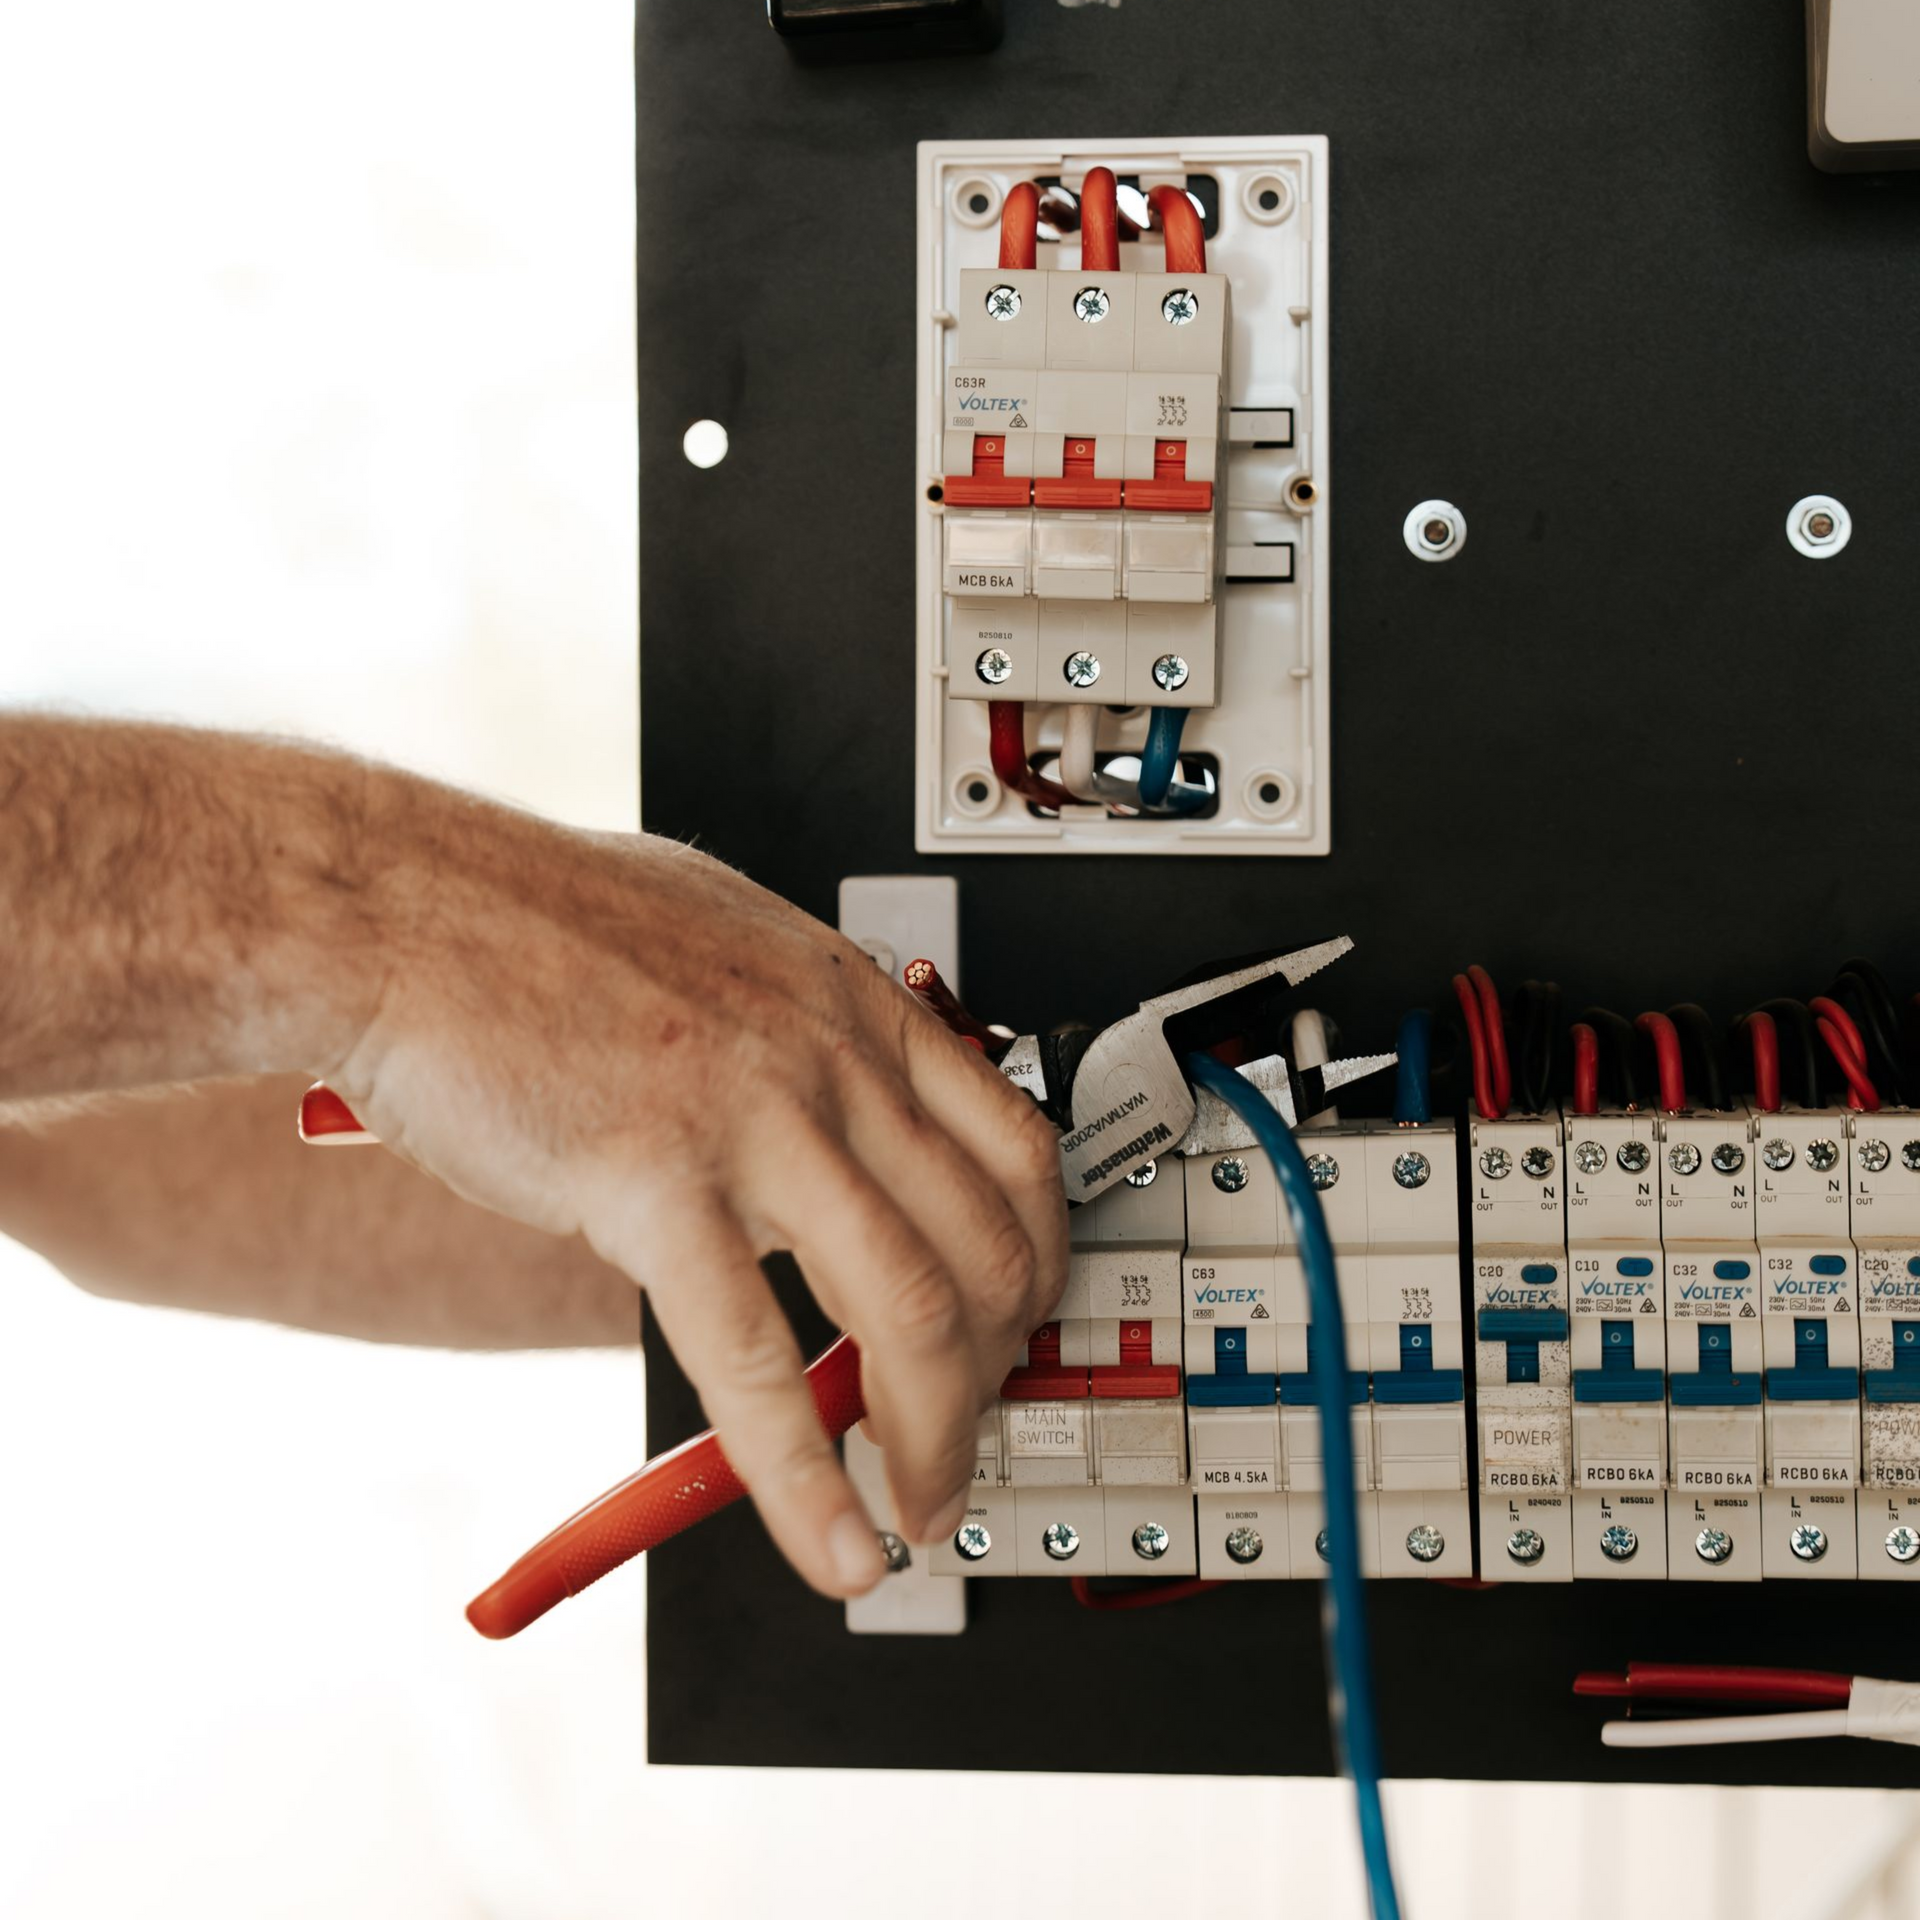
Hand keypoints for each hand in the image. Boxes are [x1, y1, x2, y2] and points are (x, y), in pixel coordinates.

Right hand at [331, 817, 1067, 1595]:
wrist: (405, 905)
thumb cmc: (537, 925)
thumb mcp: (727, 946)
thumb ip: (802, 1034)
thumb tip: (840, 1120)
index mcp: (851, 1001)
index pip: (1019, 1151)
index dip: (1039, 1267)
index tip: (1019, 1331)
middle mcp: (827, 1057)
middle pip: (988, 1246)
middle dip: (998, 1377)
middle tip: (968, 1442)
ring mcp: (750, 1118)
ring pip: (908, 1311)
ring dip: (934, 1441)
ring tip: (918, 1511)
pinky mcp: (650, 1181)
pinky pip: (754, 1360)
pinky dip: (806, 1479)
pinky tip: (832, 1541)